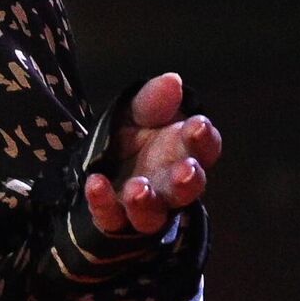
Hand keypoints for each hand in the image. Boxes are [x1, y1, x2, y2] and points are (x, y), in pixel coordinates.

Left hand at [82, 71, 222, 235]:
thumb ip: (153, 100)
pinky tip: (96, 184)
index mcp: (183, 153)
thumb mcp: (138, 112)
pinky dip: (103, 203)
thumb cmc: (131, 136)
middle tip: (186, 170)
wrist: (98, 164)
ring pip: (152, 214)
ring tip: (138, 188)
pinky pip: (109, 217)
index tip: (198, 125)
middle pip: (186, 189)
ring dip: (146, 202)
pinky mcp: (113, 219)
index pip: (203, 148)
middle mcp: (169, 184)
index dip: (204, 139)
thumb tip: (173, 81)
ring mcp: (143, 206)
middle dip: (188, 181)